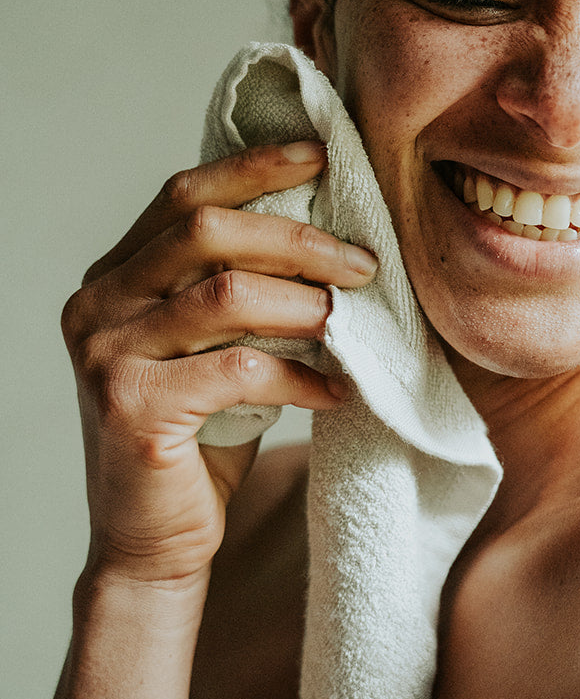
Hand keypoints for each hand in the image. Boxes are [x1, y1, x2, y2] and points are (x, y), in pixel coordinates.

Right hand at [61, 143, 375, 586]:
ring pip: (224, 295)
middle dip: (298, 238)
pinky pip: (240, 371)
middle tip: (363, 263)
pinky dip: (300, 378)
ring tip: (347, 323)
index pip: (184, 195)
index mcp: (114, 277)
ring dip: (303, 305)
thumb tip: (327, 232)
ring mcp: (107, 355)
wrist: (152, 542)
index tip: (321, 155)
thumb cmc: (198, 437)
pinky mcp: (133, 407)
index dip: (254, 167)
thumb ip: (237, 289)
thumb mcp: (214, 347)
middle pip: (206, 230)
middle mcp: (97, 305)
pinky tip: (334, 394)